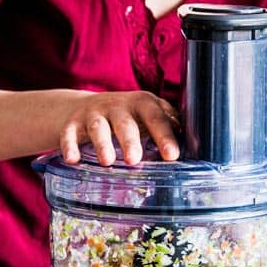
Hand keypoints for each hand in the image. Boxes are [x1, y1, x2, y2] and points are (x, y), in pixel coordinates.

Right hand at [59, 90, 179, 165]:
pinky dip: (69, 146)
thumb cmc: (130, 117)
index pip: (156, 118)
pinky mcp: (73, 123)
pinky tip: (72, 160)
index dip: (165, 136)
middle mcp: (118, 106)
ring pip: (98, 127)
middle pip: (125, 122)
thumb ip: (169, 128)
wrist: (86, 107)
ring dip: (102, 144)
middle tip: (134, 159)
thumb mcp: (149, 116)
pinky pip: (69, 134)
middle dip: (130, 140)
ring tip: (107, 162)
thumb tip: (197, 149)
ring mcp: (94, 114)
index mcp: (143, 104)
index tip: (172, 155)